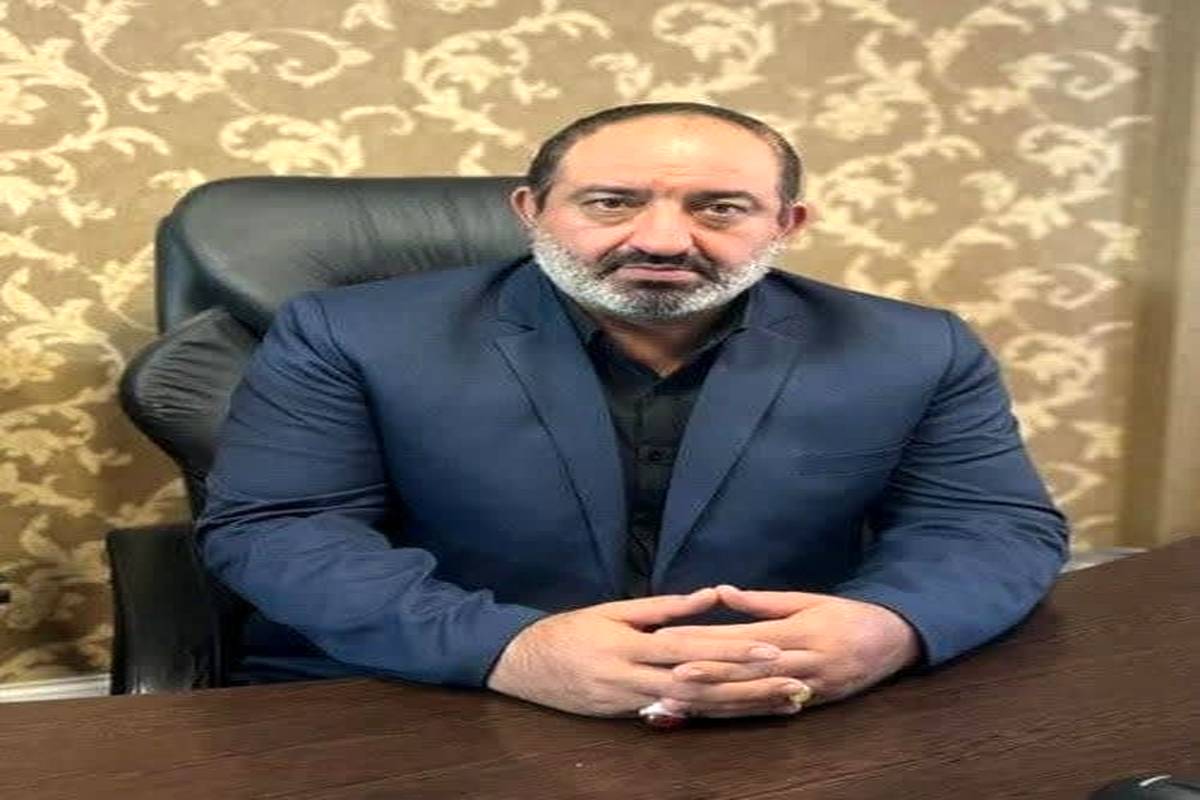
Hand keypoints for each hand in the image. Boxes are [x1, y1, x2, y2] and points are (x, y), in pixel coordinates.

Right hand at [486, 588, 790, 716]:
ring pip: (694, 708)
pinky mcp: (627, 720)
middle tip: (793, 682)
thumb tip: (712, 595)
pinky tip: (742, 716)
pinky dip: (712, 718)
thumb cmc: (570, 630)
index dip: (732, 651)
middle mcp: (633, 679)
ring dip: (740, 707)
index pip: (691, 650)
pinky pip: (677, 719)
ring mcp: (631, 705)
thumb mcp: (614, 610)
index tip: (772, 649)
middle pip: (701, 685)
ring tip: (781, 702)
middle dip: (750, 685)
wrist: (522, 665)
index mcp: (630, 645)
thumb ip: (665, 607)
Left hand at [652, 586, 920, 717]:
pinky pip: (767, 711)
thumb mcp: (809, 599)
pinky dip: (736, 712)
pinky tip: (709, 713)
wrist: (893, 643)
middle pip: (746, 670)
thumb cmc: (847, 614)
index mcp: (802, 632)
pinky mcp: (811, 705)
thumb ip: (764, 601)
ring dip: (713, 699)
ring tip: (677, 698)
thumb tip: (722, 592)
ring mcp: (809, 688)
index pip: (745, 637)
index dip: (708, 639)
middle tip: (666, 672)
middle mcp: (804, 663)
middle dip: (704, 672)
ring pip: (753, 696)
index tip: (673, 638)